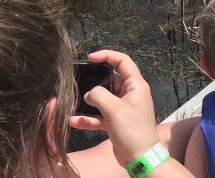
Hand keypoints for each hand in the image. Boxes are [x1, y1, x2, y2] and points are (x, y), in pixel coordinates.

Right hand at [69, 50, 159, 166]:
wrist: (141, 158)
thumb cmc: (132, 131)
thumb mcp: (114, 109)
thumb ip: (99, 95)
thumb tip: (89, 93)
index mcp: (136, 86)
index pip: (122, 61)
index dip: (107, 55)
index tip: (90, 58)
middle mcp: (130, 94)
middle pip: (110, 79)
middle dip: (95, 81)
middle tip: (79, 80)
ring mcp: (123, 108)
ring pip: (103, 98)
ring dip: (90, 101)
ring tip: (74, 100)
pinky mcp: (116, 121)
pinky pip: (100, 115)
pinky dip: (88, 117)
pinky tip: (74, 120)